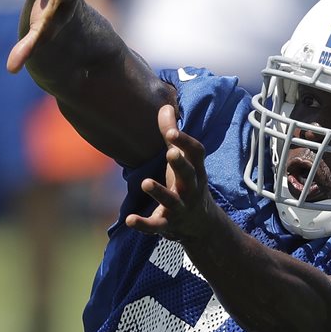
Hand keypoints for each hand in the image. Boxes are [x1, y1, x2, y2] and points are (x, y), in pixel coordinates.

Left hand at [125, 104, 215, 241]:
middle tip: (170, 153)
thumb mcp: (182, 160)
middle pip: (189, 176)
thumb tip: (165, 106)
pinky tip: (129, 220)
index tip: (171, 132)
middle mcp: (191, 189)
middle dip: (180, 165)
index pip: (197, 154)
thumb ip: (173, 135)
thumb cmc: (187, 183)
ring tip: (145, 183)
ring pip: (172, 201)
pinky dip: (143, 224)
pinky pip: (156, 226)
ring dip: (160, 192)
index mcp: (196, 170)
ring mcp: (180, 208)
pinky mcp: (167, 225)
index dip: (186, 142)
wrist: (201, 226)